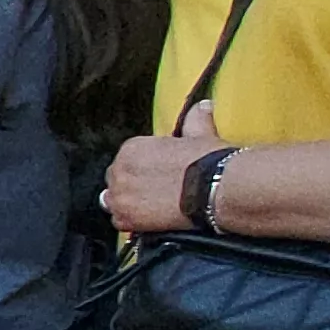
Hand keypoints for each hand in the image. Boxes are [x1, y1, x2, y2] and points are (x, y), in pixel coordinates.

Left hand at [103, 102, 223, 235]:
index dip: (142, 170)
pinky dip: (132, 223)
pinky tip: (149, 221)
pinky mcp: (126, 218)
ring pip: (115, 201)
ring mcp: (120, 195)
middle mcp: (119, 169)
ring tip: (150, 207)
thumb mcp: (200, 134)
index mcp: (131, 147)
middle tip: (154, 192)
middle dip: (132, 186)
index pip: (126, 161)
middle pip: (118, 180)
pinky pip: (120, 222)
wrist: (215, 188)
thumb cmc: (208, 161)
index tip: (156, 176)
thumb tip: (202, 106)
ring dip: (128, 203)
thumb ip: (194, 120)